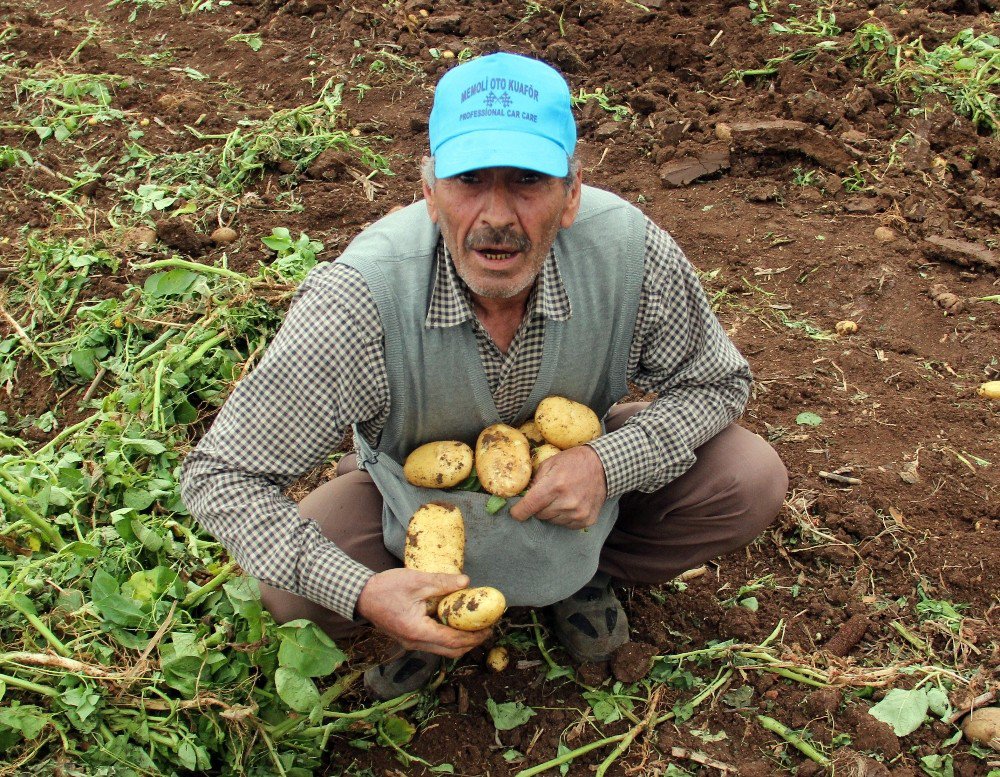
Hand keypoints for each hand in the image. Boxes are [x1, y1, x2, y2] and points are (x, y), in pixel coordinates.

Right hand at [355, 568, 491, 656]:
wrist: (361, 596)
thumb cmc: (386, 588)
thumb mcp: (416, 581)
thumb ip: (442, 583)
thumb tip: (466, 582)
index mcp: (418, 631)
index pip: (454, 641)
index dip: (474, 636)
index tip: (489, 627)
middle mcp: (415, 643)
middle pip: (451, 651)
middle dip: (472, 642)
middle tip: (486, 628)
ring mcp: (411, 643)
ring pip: (443, 650)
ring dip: (461, 641)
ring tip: (474, 625)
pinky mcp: (409, 638)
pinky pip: (434, 643)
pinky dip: (449, 637)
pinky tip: (454, 622)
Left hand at [509, 445, 606, 529]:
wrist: (603, 466)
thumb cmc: (573, 462)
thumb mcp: (550, 463)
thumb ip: (535, 481)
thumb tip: (523, 497)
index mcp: (554, 486)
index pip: (528, 507)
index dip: (518, 512)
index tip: (515, 512)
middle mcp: (566, 502)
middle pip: (539, 515)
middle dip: (538, 507)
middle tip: (546, 495)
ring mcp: (578, 513)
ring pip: (552, 521)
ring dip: (552, 512)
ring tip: (562, 497)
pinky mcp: (586, 520)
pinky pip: (566, 525)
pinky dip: (565, 516)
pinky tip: (571, 503)